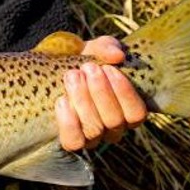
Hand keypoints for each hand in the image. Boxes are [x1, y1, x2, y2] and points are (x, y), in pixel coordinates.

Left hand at [55, 36, 147, 150]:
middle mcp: (114, 128)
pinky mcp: (71, 140)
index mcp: (127, 110)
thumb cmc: (82, 61)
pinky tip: (62, 100)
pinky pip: (74, 141)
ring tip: (72, 76)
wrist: (52, 70)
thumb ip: (107, 47)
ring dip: (83, 100)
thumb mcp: (95, 49)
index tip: (109, 69)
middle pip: (114, 120)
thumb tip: (117, 56)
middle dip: (101, 92)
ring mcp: (93, 137)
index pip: (136, 113)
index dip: (125, 93)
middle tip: (88, 68)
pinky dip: (68, 122)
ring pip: (94, 129)